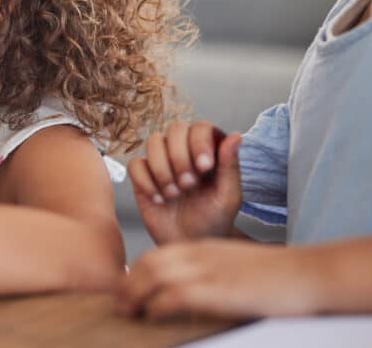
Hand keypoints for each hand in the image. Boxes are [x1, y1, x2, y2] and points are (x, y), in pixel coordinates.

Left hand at [118, 240, 321, 318]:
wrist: (307, 274)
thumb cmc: (277, 278)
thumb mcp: (237, 267)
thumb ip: (213, 274)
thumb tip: (192, 296)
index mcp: (206, 248)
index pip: (159, 254)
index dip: (138, 272)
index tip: (128, 289)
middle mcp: (202, 255)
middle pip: (150, 262)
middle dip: (128, 283)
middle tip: (119, 303)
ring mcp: (209, 270)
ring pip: (155, 275)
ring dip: (135, 294)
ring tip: (127, 311)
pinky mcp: (217, 290)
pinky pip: (175, 294)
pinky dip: (157, 305)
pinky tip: (152, 315)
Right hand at [127, 121, 241, 243]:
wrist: (190, 244)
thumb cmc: (213, 221)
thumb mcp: (228, 197)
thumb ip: (230, 166)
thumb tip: (235, 135)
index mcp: (208, 150)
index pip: (200, 127)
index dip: (200, 142)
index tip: (205, 168)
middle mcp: (184, 150)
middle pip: (175, 128)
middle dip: (180, 157)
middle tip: (189, 185)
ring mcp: (161, 161)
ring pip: (153, 142)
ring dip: (163, 169)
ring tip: (175, 194)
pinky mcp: (142, 176)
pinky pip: (135, 164)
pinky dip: (146, 181)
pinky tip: (159, 199)